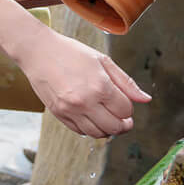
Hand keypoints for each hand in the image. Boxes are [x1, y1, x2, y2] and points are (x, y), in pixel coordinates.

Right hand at [15, 27, 150, 137]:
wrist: (37, 51)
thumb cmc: (70, 52)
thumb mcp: (102, 61)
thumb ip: (126, 82)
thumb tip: (145, 99)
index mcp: (100, 86)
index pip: (125, 110)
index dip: (128, 108)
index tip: (122, 101)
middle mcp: (85, 101)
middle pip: (115, 127)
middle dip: (123, 124)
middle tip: (123, 119)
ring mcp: (70, 110)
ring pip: (99, 133)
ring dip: (108, 129)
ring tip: (107, 118)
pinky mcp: (58, 114)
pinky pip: (81, 131)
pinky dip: (90, 128)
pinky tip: (90, 116)